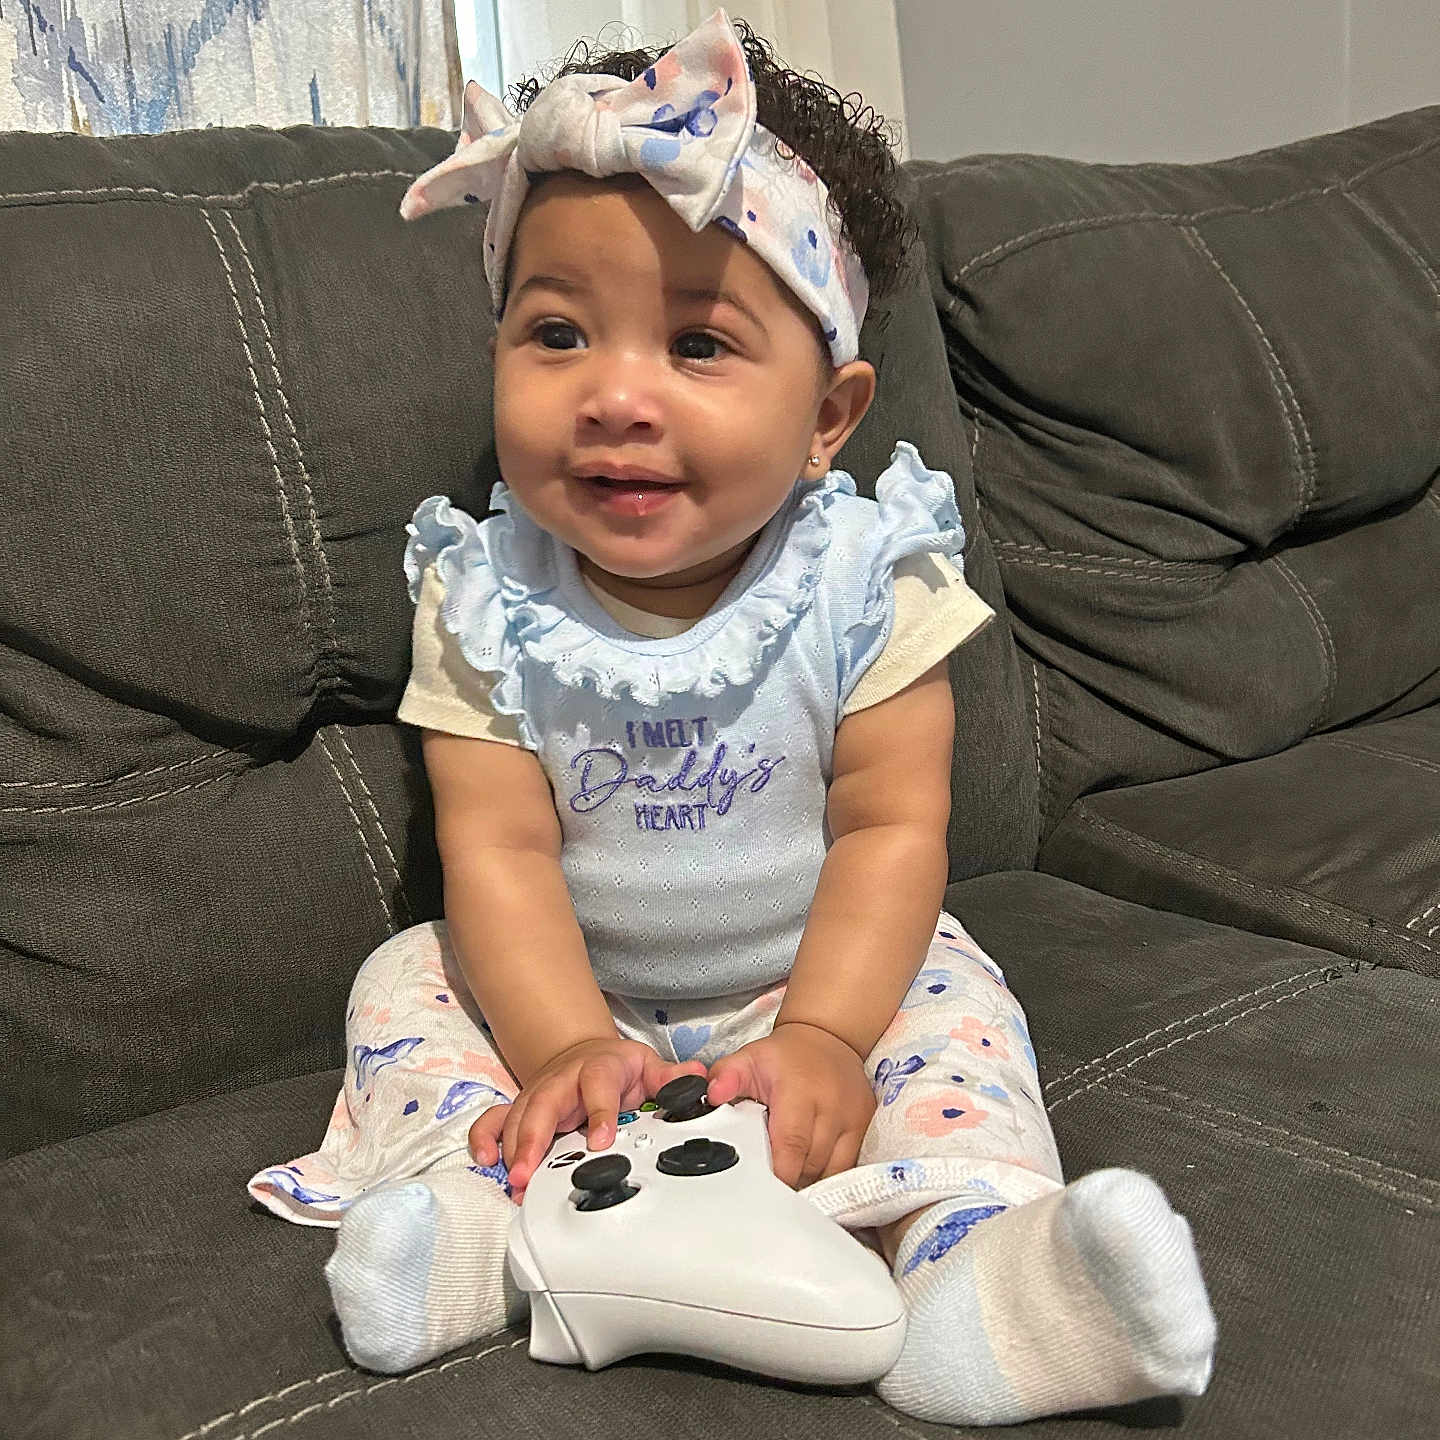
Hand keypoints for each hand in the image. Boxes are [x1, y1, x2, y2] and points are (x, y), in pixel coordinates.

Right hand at [469, 1036, 705, 1198]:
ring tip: (513, 1182)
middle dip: (534, 1139)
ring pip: (518, 1117)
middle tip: (528, 1173)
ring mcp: (538, 1095)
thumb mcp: (648, 1066)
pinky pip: (494, 1119)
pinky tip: (486, 1160)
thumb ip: (670, 1077)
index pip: (598, 1087)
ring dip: (511, 1148)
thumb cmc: (616, 1067)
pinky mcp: (521, 1108)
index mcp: (597, 1069)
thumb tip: (699, 1079)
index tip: (601, 1140)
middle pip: (544, 1105)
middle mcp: (562, 1081)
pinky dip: (485, 1136)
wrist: (582, 1054)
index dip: (599, 1112)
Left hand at [705, 1022, 874, 1188]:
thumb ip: (726, 1076)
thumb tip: (711, 1095)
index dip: (776, 1175)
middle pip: (810, 1165)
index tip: (759, 1190)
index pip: (791, 1147)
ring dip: (807, 1178)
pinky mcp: (866, 1125)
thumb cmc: (783, 1056)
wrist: (827, 1038)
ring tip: (788, 1171)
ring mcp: (854, 1117)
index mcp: (799, 1091)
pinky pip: (847, 1166)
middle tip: (767, 1183)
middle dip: (788, 1179)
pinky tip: (809, 1169)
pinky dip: (827, 1174)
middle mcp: (832, 1106)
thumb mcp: (748, 1058)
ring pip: (830, 1171)